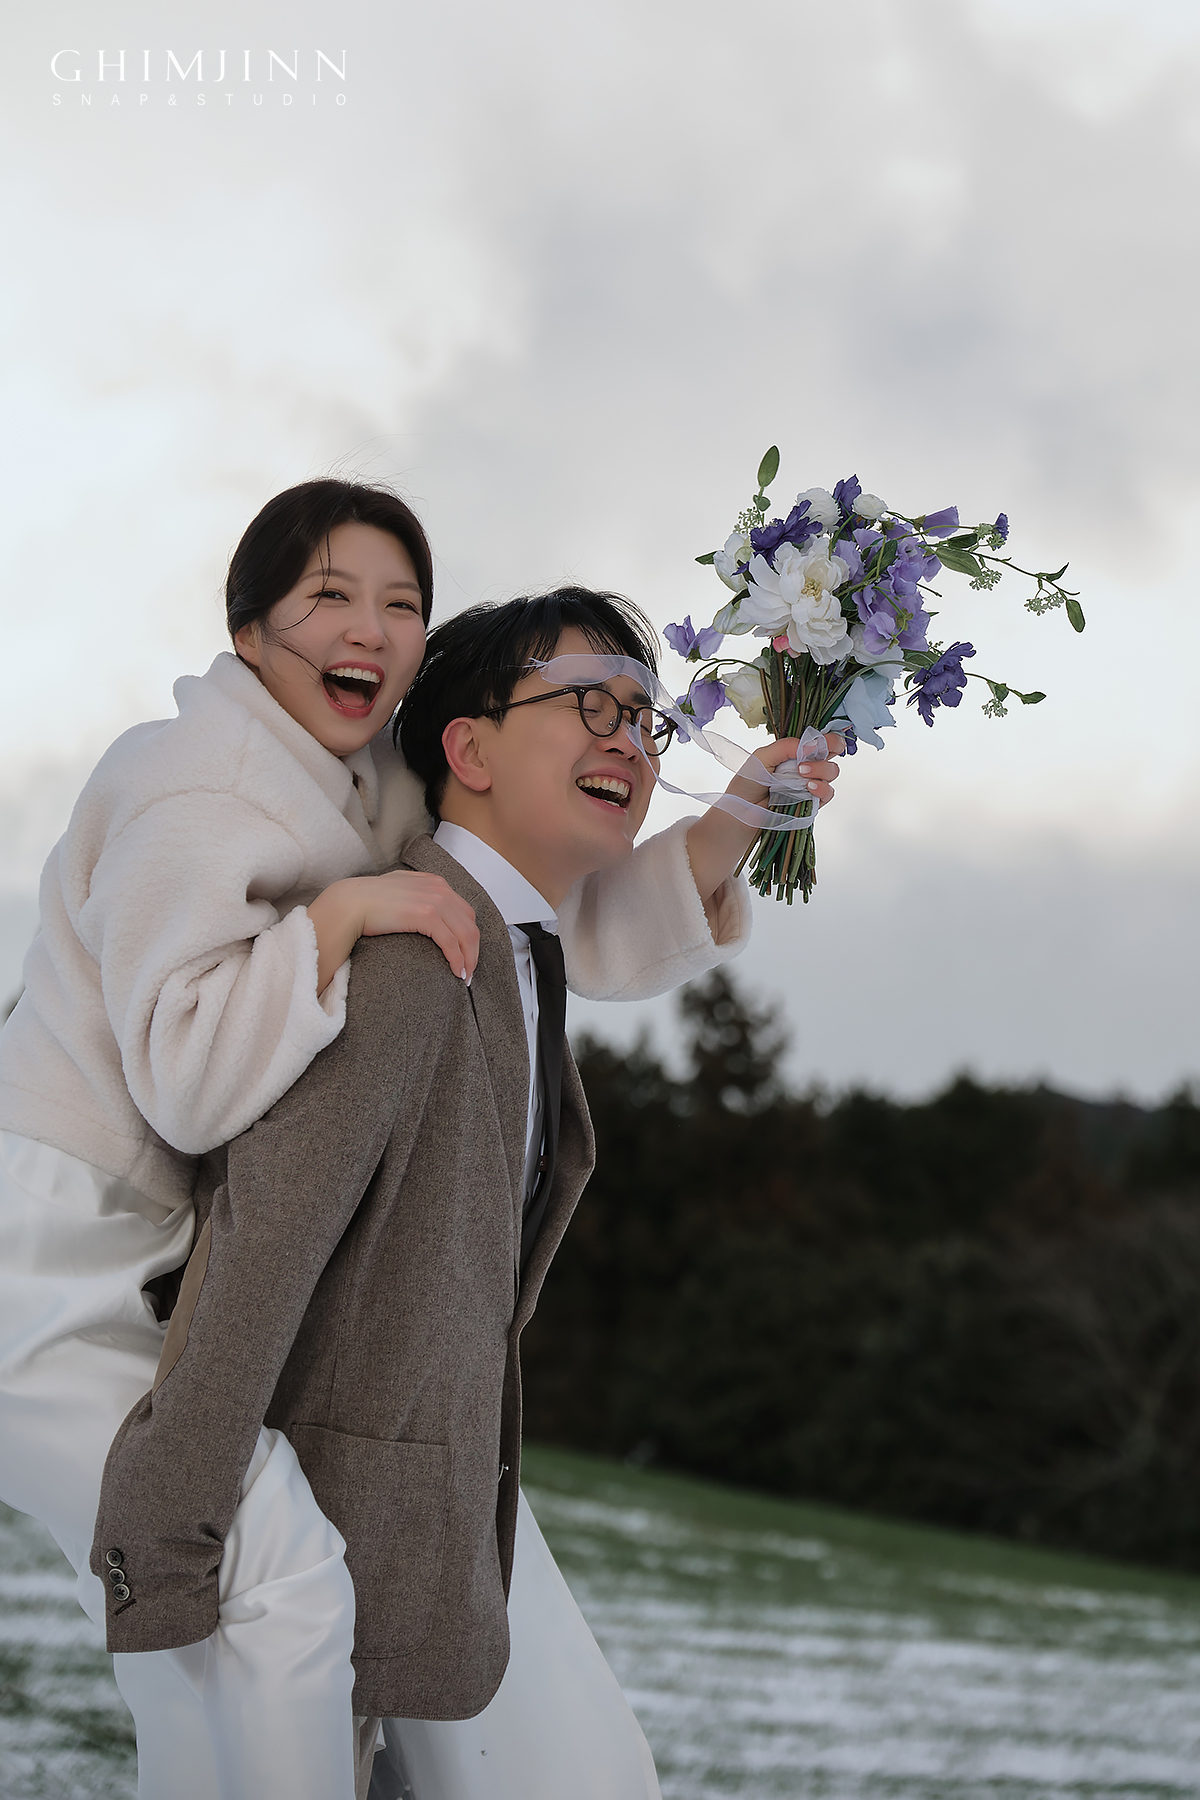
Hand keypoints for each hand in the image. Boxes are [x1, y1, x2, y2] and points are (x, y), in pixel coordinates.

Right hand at [308, 872, 479, 993]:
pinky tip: (456, 972)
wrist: (349, 904)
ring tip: (464, 977)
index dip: (469, 937)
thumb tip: (424, 908)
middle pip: (470, 924)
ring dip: (469, 959)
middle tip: (469, 972)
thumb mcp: (400, 890)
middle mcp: (439, 888)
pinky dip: (458, 958)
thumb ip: (417, 894)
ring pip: (465, 934)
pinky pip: (451, 941)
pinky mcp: (425, 914)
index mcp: (435, 882)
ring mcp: (434, 900)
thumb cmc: (368, 902)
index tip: (466, 956)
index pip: (465, 912)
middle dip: (474, 951)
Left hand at [741, 732, 845, 809]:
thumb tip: (813, 744)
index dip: (828, 737)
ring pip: (831, 772)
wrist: (742, 812)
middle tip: (808, 758)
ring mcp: (810, 784)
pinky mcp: (812, 802)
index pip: (819, 740)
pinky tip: (809, 788)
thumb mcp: (762, 756)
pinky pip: (828, 793)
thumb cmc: (747, 783)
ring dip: (821, 770)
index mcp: (795, 752)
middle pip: (832, 753)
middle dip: (829, 749)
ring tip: (802, 775)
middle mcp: (806, 766)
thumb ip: (786, 746)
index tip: (825, 740)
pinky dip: (822, 789)